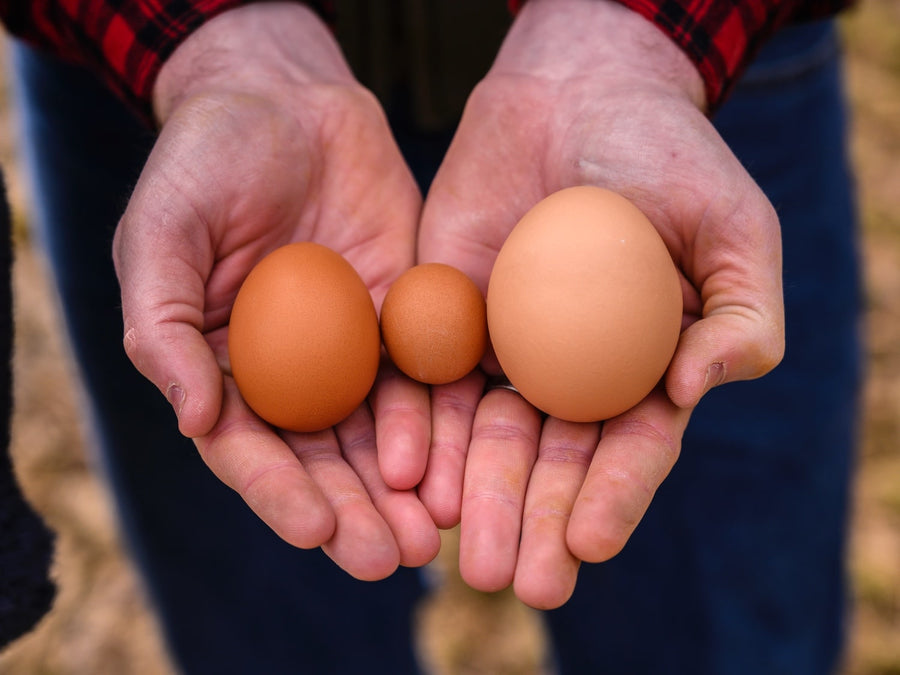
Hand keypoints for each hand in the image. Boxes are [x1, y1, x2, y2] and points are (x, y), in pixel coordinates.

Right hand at [112, 3, 438, 579]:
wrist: (286, 99)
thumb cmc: (206, 162)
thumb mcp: (162, 235)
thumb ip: (164, 328)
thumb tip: (195, 419)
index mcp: (223, 366)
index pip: (249, 448)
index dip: (279, 492)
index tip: (315, 532)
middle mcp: (291, 371)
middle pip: (322, 458)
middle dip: (355, 512)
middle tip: (391, 559)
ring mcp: (351, 347)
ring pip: (378, 433)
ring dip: (403, 489)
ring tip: (432, 536)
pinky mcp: (403, 317)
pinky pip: (424, 377)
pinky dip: (438, 423)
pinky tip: (458, 462)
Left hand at [415, 0, 783, 607]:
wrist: (577, 94)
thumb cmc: (669, 157)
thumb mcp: (732, 227)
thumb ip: (741, 315)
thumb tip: (695, 387)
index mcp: (643, 371)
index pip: (629, 452)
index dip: (611, 499)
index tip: (587, 545)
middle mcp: (571, 376)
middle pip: (549, 463)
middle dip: (532, 521)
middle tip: (514, 579)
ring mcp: (505, 352)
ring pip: (483, 439)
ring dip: (471, 496)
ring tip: (457, 546)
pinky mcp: (447, 320)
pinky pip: (429, 384)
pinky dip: (420, 431)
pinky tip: (410, 474)